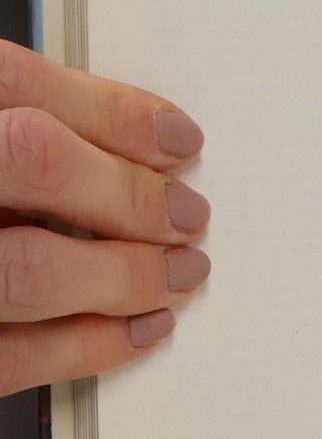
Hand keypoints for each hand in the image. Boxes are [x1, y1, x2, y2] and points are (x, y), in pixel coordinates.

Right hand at [0, 41, 207, 397]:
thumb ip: (7, 121)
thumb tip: (126, 141)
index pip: (14, 84)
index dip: (114, 110)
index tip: (177, 138)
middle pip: (31, 160)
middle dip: (127, 193)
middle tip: (186, 215)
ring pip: (25, 268)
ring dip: (123, 274)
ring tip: (175, 274)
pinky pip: (4, 354)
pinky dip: (84, 347)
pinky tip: (133, 332)